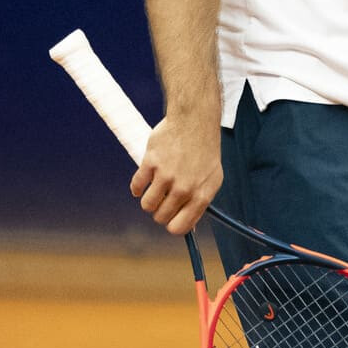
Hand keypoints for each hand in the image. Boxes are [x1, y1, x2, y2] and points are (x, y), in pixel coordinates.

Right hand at [129, 112, 222, 234]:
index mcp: (201, 195)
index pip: (179, 227)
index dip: (171, 225)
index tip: (169, 218)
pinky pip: (136, 187)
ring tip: (155, 189)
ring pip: (147, 205)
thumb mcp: (211, 178)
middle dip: (159, 211)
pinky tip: (143, 181)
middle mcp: (184, 188)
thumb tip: (187, 226)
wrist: (195, 120)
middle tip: (163, 198)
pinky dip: (137, 187)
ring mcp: (167, 175)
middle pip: (160, 217)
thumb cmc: (204, 151)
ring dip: (148, 200)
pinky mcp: (151, 162)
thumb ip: (200, 202)